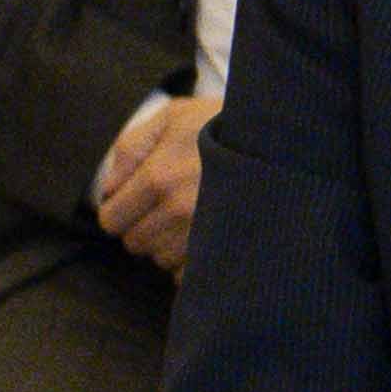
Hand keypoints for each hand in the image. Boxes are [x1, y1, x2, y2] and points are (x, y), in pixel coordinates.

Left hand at [94, 89, 210, 264]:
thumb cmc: (221, 124)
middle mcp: (178, 211)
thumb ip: (130, 148)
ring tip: (192, 215)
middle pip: (136, 243)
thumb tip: (108, 189)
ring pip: (162, 260)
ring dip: (169, 244)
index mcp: (158, 178)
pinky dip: (193, 261)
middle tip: (167, 205)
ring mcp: (204, 235)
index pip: (112, 220)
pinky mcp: (227, 250)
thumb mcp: (172, 116)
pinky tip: (206, 234)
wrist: (281, 140)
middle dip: (144, 227)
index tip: (135, 201)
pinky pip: (191, 275)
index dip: (119, 211)